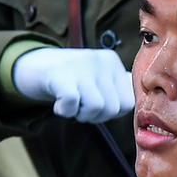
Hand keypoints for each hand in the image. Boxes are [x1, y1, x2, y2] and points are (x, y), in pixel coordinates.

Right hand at [12, 47, 134, 121]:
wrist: (33, 65)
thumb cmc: (70, 79)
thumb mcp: (97, 78)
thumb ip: (117, 89)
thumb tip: (143, 107)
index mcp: (112, 61)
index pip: (128, 101)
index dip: (112, 112)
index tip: (95, 105)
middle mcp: (99, 60)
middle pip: (114, 108)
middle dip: (96, 116)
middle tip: (79, 107)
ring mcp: (80, 66)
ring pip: (97, 107)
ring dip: (81, 115)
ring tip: (70, 106)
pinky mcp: (60, 75)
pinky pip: (73, 102)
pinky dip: (65, 111)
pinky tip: (58, 105)